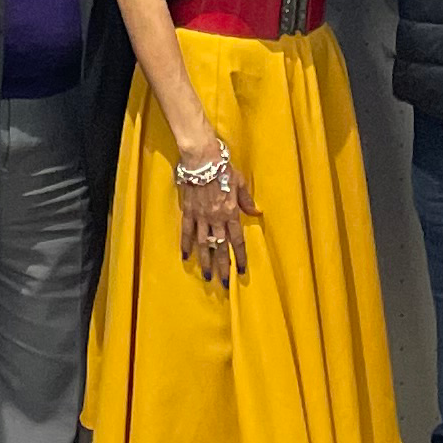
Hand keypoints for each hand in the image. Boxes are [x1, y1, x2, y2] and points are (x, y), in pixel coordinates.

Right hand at [174, 140, 258, 285]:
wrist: (202, 159)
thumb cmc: (224, 167)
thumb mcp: (240, 183)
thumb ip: (246, 201)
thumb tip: (256, 213)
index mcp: (230, 213)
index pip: (236, 240)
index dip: (239, 256)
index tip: (241, 271)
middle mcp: (216, 218)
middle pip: (220, 247)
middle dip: (222, 266)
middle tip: (223, 283)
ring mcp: (201, 217)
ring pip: (204, 244)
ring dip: (205, 261)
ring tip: (207, 276)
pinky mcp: (188, 211)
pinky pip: (187, 231)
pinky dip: (186, 244)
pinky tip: (186, 256)